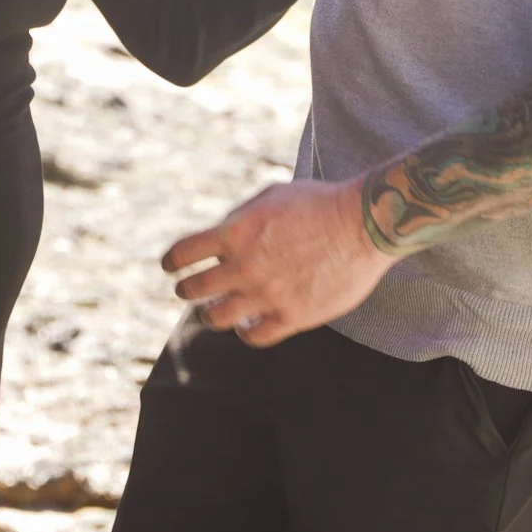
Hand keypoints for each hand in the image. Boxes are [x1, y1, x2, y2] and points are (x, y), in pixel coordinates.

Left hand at [163, 178, 398, 347]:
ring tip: (213, 312)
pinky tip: (246, 324)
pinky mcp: (293, 317)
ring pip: (218, 318)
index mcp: (236, 232)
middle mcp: (246, 266)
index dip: (171, 261)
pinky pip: (254, 335)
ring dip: (210, 314)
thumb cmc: (318, 204)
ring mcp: (268, 294)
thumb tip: (218, 238)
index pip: (184, 252)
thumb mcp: (270, 196)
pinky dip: (244, 331)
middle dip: (186, 289)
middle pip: (195, 288)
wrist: (362, 224)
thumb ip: (239, 218)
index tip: (169, 266)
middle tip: (186, 290)